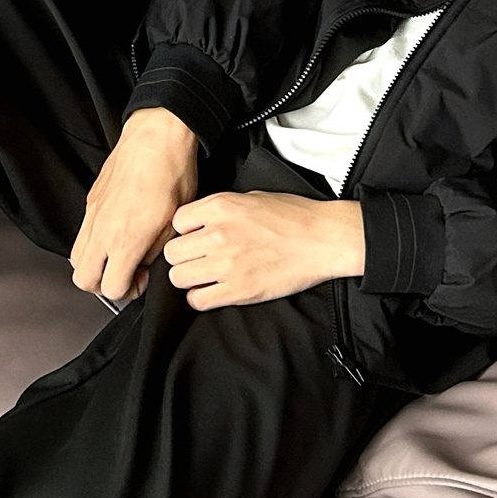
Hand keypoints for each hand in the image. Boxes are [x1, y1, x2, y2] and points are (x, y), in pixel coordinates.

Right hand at [70, 108, 198, 302]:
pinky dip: (91, 244)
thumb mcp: (175, 222)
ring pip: (75, 259)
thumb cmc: (171, 173)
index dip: (129, 290)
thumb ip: (155, 251)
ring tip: (117, 256)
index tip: (143, 278)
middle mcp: (103, 230)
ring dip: (94, 266)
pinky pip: (81, 235)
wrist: (156, 137)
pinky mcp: (91, 202)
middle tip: (125, 274)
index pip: (112, 288)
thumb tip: (145, 265)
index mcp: (126, 239)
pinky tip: (113, 235)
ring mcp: (93, 215)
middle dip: (103, 285)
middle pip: (83, 280)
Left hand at [162, 191, 364, 310]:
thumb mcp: (250, 197)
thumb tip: (197, 223)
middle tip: (197, 259)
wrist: (323, 239)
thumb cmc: (293, 217)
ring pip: (179, 278)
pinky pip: (198, 300)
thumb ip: (219, 210)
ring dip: (189, 278)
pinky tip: (214, 290)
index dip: (185, 232)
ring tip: (205, 276)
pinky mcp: (239, 290)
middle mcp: (218, 234)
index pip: (177, 223)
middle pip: (173, 253)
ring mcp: (227, 264)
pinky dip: (201, 298)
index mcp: (220, 207)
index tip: (195, 237)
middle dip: (183, 257)